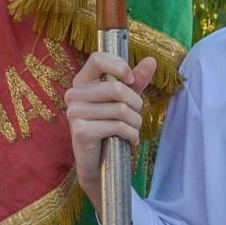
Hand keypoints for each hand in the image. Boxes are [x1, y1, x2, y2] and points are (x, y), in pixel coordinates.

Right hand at [65, 52, 156, 214]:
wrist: (100, 165)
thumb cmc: (111, 129)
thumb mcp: (126, 101)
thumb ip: (136, 81)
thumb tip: (151, 60)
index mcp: (82, 82)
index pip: (97, 59)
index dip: (119, 66)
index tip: (132, 81)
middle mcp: (73, 95)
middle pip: (116, 88)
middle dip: (136, 104)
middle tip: (136, 116)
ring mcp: (74, 113)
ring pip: (120, 109)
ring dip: (135, 122)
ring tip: (133, 130)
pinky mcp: (81, 131)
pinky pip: (117, 126)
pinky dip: (130, 134)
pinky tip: (129, 140)